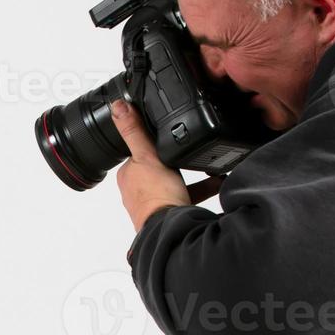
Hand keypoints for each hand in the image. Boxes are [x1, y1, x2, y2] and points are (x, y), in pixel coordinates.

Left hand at [110, 100, 224, 227]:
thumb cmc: (157, 195)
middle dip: (173, 162)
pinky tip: (216, 182)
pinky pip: (187, 196)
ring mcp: (152, 203)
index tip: (166, 139)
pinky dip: (201, 189)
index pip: (138, 153)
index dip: (152, 145)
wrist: (171, 228)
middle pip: (157, 168)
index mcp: (128, 175)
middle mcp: (136, 191)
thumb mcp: (148, 155)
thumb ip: (134, 131)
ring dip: (189, 177)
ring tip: (207, 167)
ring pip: (173, 183)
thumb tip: (118, 107)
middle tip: (188, 152)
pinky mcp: (168, 212)